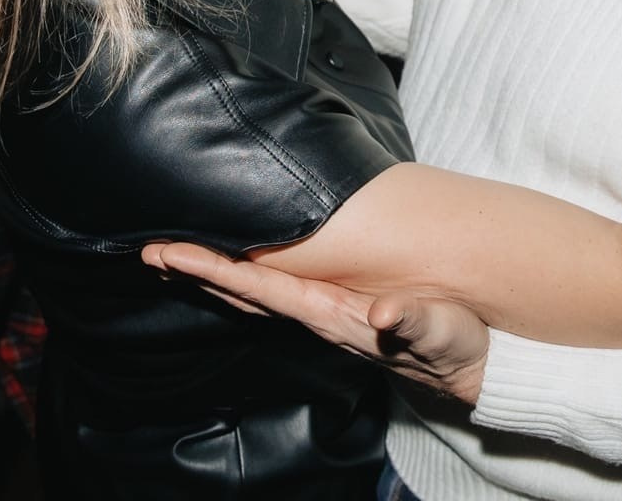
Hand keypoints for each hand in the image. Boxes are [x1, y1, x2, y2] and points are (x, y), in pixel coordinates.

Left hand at [143, 241, 489, 403]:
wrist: (471, 370)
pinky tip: (232, 270)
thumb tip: (382, 316)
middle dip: (196, 272)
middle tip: (150, 250)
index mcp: (335, 316)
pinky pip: (276, 294)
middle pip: (244, 294)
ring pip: (255, 295)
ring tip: (175, 258)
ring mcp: (324, 318)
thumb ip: (412, 321)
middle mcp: (320, 318)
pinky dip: (244, 280)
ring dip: (212, 276)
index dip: (216, 269)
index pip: (263, 290)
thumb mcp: (442, 330)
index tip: (173, 254)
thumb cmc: (457, 345)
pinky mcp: (335, 314)